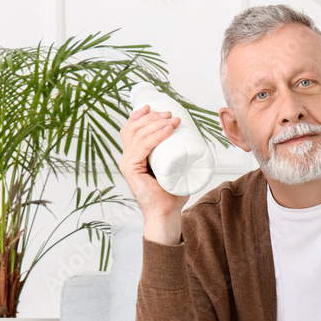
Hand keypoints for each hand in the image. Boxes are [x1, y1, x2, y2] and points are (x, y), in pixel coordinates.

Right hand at [118, 105, 187, 241]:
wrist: (166, 213)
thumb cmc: (171, 193)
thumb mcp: (173, 169)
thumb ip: (177, 157)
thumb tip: (193, 140)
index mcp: (133, 156)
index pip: (130, 129)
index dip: (139, 115)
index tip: (154, 107)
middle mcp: (127, 158)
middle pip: (133, 128)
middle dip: (152, 117)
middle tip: (170, 114)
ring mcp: (127, 164)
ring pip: (137, 135)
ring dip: (156, 123)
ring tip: (173, 120)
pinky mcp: (131, 170)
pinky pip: (141, 147)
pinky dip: (155, 136)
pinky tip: (167, 130)